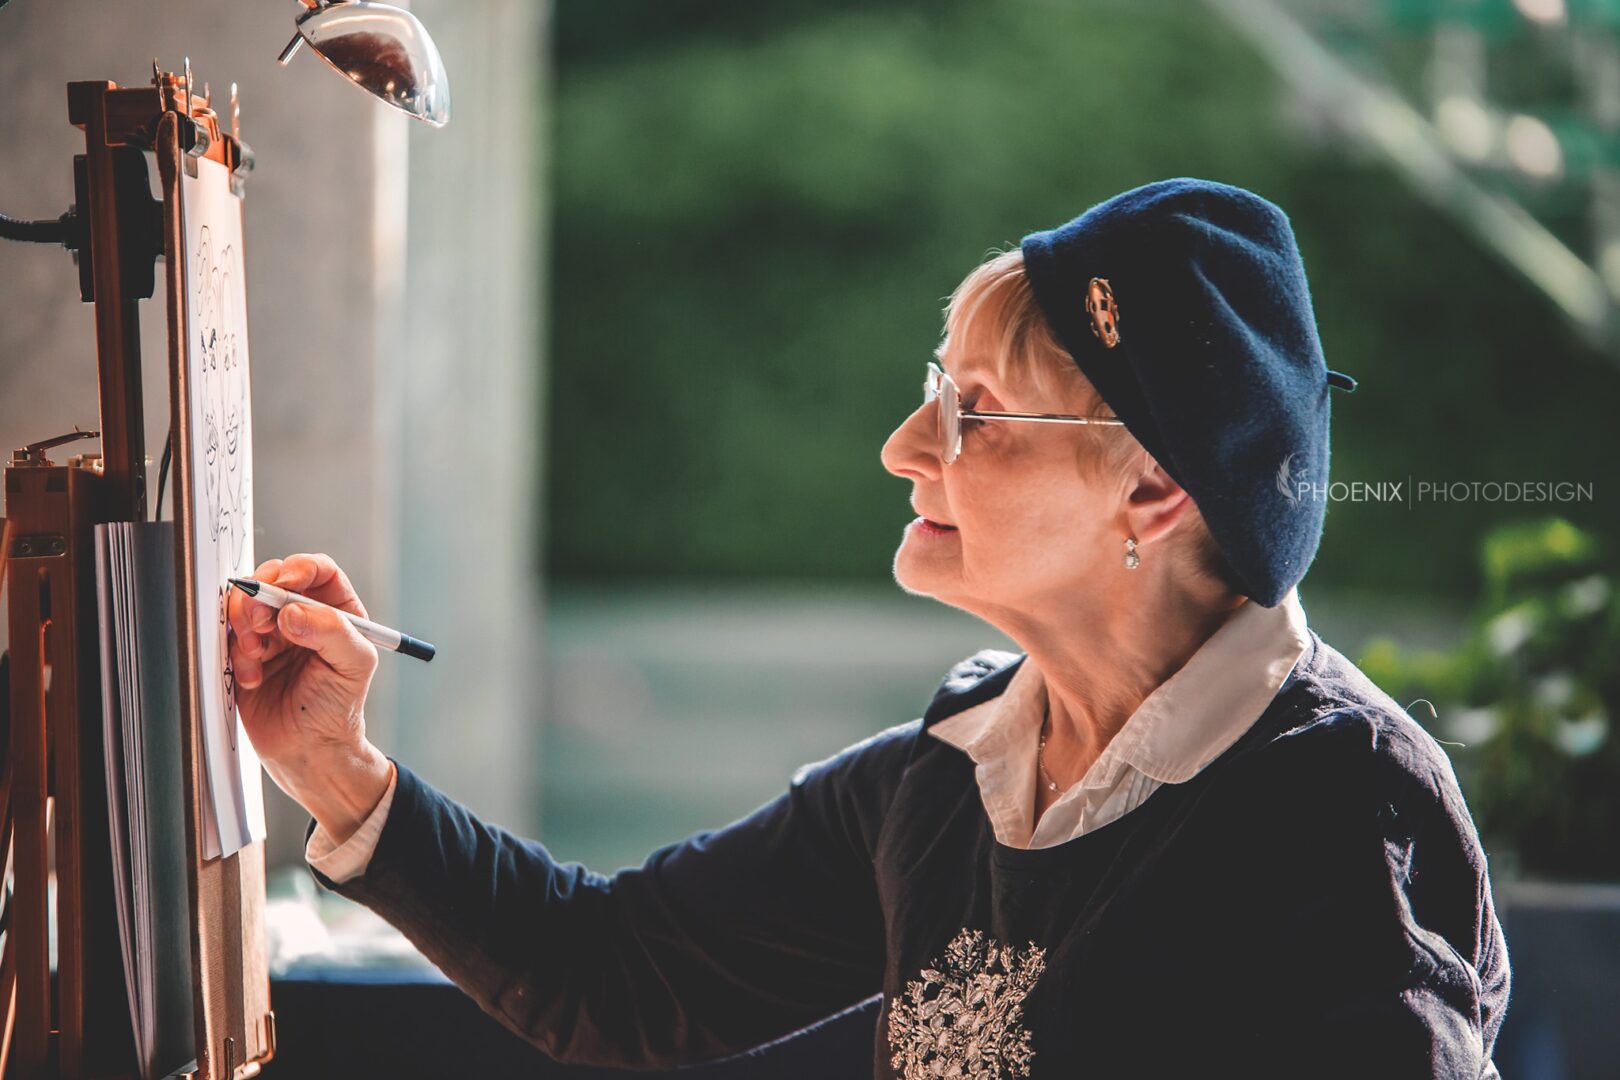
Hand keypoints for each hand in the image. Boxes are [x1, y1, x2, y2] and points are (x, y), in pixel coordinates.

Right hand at [227, 552, 390, 840]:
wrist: (308, 750)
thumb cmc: (338, 709)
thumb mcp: (352, 666)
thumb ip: (331, 632)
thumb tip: (294, 611)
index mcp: (336, 611)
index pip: (318, 570)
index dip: (299, 569)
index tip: (285, 584)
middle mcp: (302, 617)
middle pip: (273, 579)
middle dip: (261, 596)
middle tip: (262, 623)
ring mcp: (271, 634)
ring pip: (245, 604)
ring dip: (245, 625)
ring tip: (258, 655)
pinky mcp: (244, 654)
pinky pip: (227, 637)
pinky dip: (235, 654)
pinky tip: (252, 678)